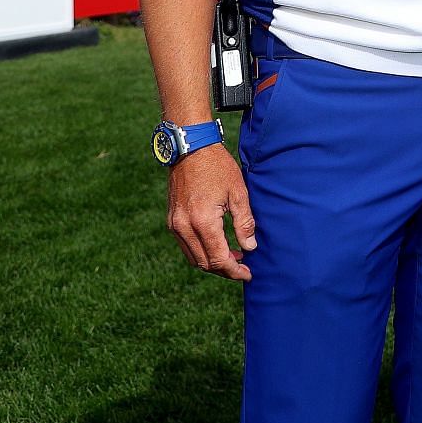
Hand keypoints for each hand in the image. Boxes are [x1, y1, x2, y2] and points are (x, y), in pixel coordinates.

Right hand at [166, 143, 256, 280]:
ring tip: (233, 256)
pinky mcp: (172, 220)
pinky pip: (186, 246)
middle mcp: (184, 227)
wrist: (190, 148)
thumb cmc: (217, 167)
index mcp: (202, 221)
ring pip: (193, 258)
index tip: (248, 274)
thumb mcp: (238, 192)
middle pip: (204, 263)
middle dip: (224, 269)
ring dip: (212, 262)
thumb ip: (244, 223)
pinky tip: (217, 244)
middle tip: (243, 267)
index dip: (234, 270)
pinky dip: (201, 251)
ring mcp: (175, 225)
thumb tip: (250, 248)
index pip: (218, 259)